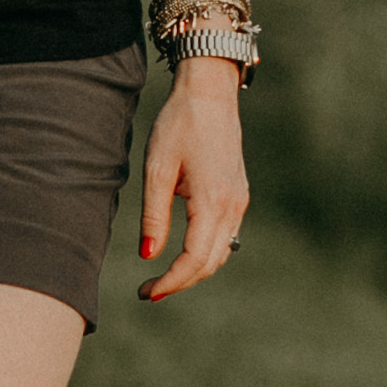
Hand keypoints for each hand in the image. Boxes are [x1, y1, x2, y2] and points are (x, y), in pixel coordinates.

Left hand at [138, 57, 248, 298]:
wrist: (209, 93)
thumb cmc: (178, 124)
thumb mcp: (156, 169)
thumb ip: (153, 215)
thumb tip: (148, 255)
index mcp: (212, 201)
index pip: (194, 259)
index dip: (171, 281)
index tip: (147, 293)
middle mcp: (233, 206)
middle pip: (210, 263)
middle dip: (180, 282)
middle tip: (148, 292)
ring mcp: (239, 201)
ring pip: (221, 252)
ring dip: (194, 270)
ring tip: (162, 278)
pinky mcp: (238, 194)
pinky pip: (225, 236)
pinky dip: (205, 252)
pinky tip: (183, 253)